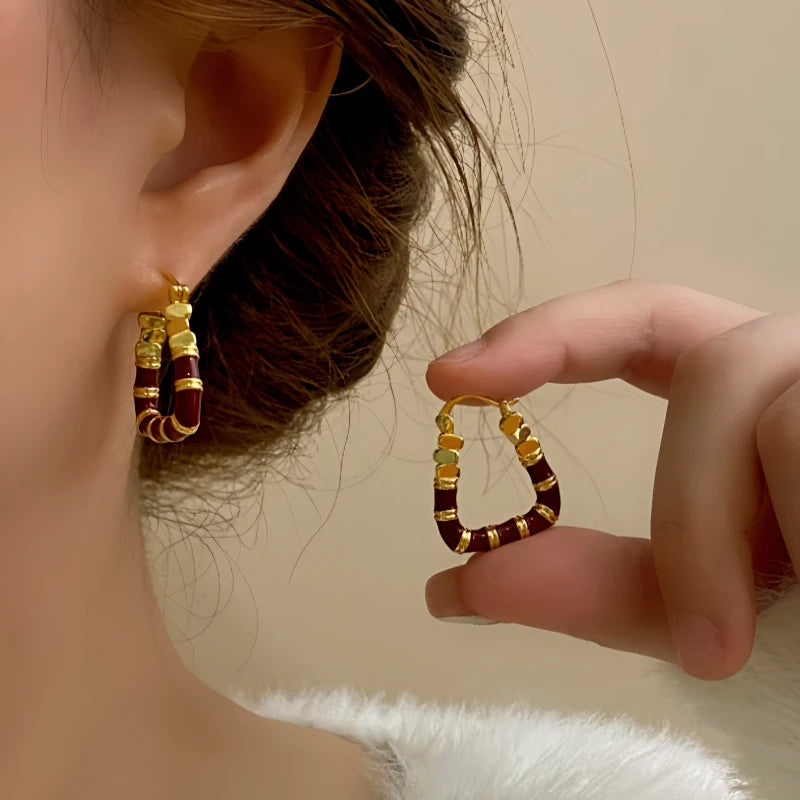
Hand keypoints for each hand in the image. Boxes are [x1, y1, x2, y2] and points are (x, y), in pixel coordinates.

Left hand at [425, 279, 797, 679]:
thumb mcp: (705, 607)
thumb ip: (590, 586)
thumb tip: (451, 588)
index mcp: (747, 396)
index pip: (642, 321)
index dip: (548, 334)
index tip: (453, 377)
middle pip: (718, 373)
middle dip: (695, 514)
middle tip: (706, 648)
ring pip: (780, 412)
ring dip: (762, 540)